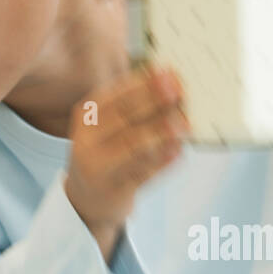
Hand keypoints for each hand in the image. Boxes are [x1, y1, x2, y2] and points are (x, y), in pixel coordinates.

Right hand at [64, 64, 190, 237]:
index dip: (143, 83)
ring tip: (185, 124)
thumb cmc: (106, 153)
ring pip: (132, 146)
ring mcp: (98, 167)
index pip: (116, 95)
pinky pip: (142, 174)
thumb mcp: (107, 126)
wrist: (87, 200)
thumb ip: (133, 107)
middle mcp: (88, 140)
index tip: (169, 73)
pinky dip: (163, 162)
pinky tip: (179, 152)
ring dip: (162, 133)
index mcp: (87, 116)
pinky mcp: (114, 191)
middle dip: (154, 102)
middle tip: (180, 92)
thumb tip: (171, 85)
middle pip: (123, 117)